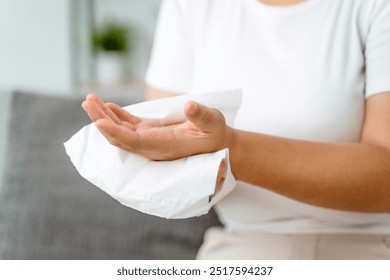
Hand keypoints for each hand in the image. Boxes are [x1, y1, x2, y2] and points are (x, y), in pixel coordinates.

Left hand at [81, 93, 233, 160]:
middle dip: (102, 121)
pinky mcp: (149, 133)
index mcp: (166, 146)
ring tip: (90, 99)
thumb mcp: (214, 123)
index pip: (135, 142)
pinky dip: (116, 117)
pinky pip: (128, 127)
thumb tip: (189, 106)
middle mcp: (153, 147)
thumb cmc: (215, 134)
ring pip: (121, 132)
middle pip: (121, 138)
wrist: (215, 143)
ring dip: (104, 117)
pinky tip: (107, 106)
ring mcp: (149, 140)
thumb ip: (202, 116)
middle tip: (88, 101)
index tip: (99, 123)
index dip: (116, 134)